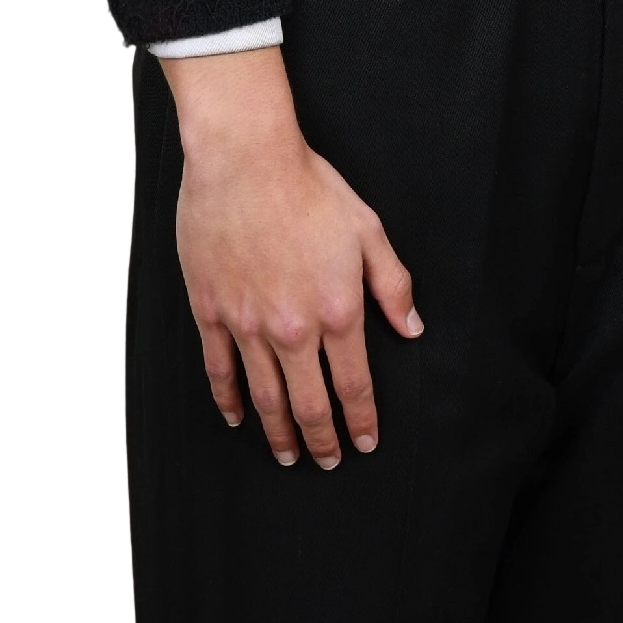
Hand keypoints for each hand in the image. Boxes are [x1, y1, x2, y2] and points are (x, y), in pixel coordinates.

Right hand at [160, 45, 420, 468]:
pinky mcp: (211, 312)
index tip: (364, 444)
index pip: (354, 385)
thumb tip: (411, 328)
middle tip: (326, 462)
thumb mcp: (367, 230)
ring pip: (265, 397)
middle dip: (321, 440)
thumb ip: (392, 285)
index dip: (360, 421)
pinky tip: (237, 418)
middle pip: (309, 405)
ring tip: (288, 455)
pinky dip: (229, 401)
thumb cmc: (310, 188)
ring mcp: (247, 325)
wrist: (244, 159)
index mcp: (337, 311)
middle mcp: (292, 329)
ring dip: (278, 433)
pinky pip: (219, 371)